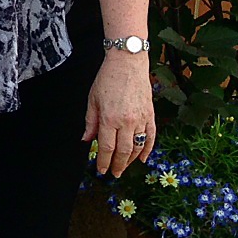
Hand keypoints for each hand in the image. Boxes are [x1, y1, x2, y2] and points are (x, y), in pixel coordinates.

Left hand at [83, 52, 154, 177]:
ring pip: (138, 146)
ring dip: (131, 160)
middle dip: (118, 165)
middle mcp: (126, 121)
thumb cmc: (107, 79)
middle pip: (123, 151)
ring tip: (125, 167)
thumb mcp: (92, 100)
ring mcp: (141, 119)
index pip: (107, 147)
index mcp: (109, 118)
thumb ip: (90, 122)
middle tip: (115, 173)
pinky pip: (151, 136)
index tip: (102, 170)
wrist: (127, 63)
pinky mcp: (151, 114)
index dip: (104, 161)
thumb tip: (86, 140)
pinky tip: (143, 159)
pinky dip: (148, 149)